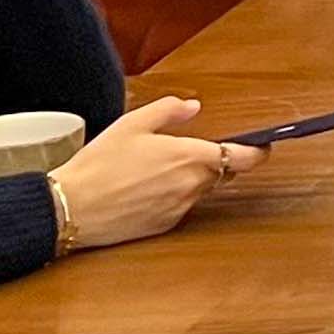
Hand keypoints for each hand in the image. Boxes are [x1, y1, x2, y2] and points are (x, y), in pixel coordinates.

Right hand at [47, 97, 261, 250]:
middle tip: (184, 152)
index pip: (245, 158)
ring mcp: (179, 209)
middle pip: (221, 173)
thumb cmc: (99, 164)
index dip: (259, 152)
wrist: (70, 208)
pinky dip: (172, 197)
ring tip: (155, 171)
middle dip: (213, 161)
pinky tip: (145, 190)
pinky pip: (180, 207)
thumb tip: (193, 107)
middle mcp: (191, 186)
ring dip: (191, 179)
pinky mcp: (164, 226)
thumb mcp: (132, 123)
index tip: (263, 146)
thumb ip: (169, 110)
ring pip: (200, 190)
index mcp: (190, 158)